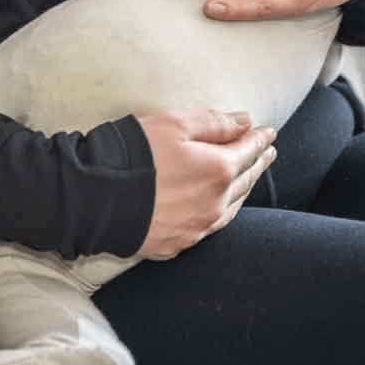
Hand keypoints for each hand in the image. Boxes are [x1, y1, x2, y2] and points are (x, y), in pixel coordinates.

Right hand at [136, 108, 276, 259]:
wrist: (96, 201)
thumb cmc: (134, 155)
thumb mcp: (174, 124)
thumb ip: (214, 122)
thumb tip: (245, 121)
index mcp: (219, 170)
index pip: (248, 150)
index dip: (260, 139)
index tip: (269, 132)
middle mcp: (215, 203)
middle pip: (245, 179)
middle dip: (258, 163)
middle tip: (268, 152)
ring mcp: (198, 227)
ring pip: (232, 207)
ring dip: (244, 188)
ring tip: (250, 177)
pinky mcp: (179, 243)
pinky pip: (211, 225)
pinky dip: (223, 210)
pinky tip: (221, 206)